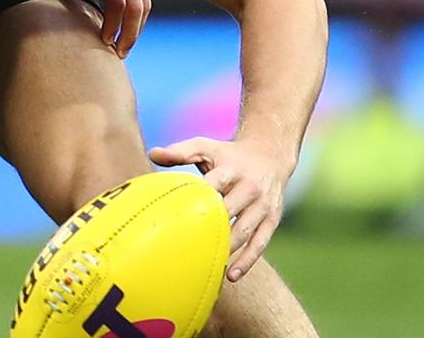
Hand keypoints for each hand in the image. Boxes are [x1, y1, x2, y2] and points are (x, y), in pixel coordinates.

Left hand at [60, 0, 151, 57]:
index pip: (116, 3)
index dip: (113, 26)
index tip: (104, 40)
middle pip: (138, 8)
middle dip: (130, 35)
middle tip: (120, 52)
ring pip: (147, 0)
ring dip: (139, 24)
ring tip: (127, 40)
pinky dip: (141, 4)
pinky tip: (130, 15)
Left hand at [149, 136, 294, 281]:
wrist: (270, 154)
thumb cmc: (228, 155)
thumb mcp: (206, 147)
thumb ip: (180, 152)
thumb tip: (152, 154)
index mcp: (231, 169)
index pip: (215, 182)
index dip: (200, 196)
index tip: (181, 211)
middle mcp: (249, 187)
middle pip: (229, 210)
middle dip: (211, 226)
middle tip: (187, 246)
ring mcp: (262, 205)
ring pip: (245, 230)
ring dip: (228, 249)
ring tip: (206, 266)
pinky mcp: (272, 219)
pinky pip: (260, 243)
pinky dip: (247, 261)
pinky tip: (232, 276)